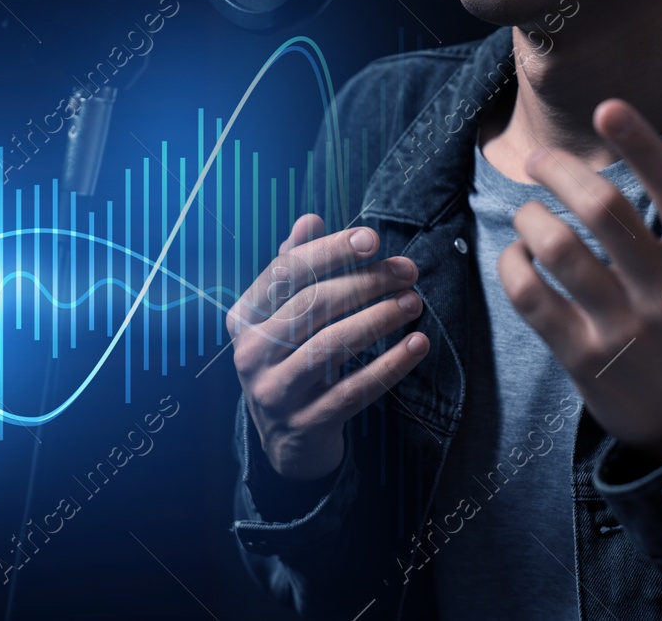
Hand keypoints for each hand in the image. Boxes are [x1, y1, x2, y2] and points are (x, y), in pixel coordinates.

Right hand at [227, 214, 429, 479]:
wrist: (286, 441)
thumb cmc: (290, 360)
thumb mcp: (282, 315)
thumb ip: (295, 268)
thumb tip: (310, 219)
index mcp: (244, 318)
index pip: (286, 273)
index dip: (329, 251)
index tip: (372, 238)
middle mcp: (252, 354)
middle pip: (313, 305)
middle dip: (366, 282)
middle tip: (408, 271)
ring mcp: (276, 392)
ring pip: (332, 345)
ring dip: (379, 319)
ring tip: (414, 302)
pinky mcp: (306, 424)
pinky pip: (354, 389)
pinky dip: (389, 365)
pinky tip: (417, 345)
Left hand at [499, 98, 661, 463]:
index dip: (643, 146)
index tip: (608, 107)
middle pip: (605, 211)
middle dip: (562, 170)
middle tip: (540, 158)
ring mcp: (625, 332)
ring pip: (561, 251)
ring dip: (532, 216)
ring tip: (529, 209)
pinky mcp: (584, 361)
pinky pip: (533, 300)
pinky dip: (515, 266)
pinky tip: (520, 253)